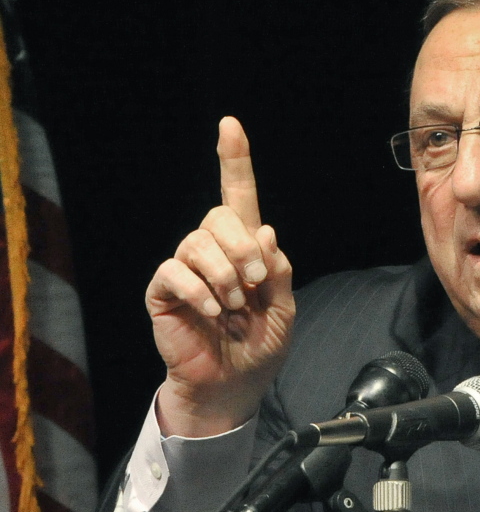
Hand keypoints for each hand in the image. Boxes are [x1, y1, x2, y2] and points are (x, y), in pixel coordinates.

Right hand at [145, 117, 294, 436]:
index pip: (238, 197)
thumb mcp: (284, 309)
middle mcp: (212, 252)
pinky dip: (199, 290)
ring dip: (224, 274)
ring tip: (235, 305)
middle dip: (243, 248)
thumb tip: (264, 232)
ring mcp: (185, 270)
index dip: (234, 162)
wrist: (233, 386)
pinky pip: (174, 271)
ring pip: (196, 242)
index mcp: (244, 250)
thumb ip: (277, 272)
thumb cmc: (258, 347)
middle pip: (219, 217)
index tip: (230, 126)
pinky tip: (215, 312)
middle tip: (257, 283)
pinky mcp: (163, 292)